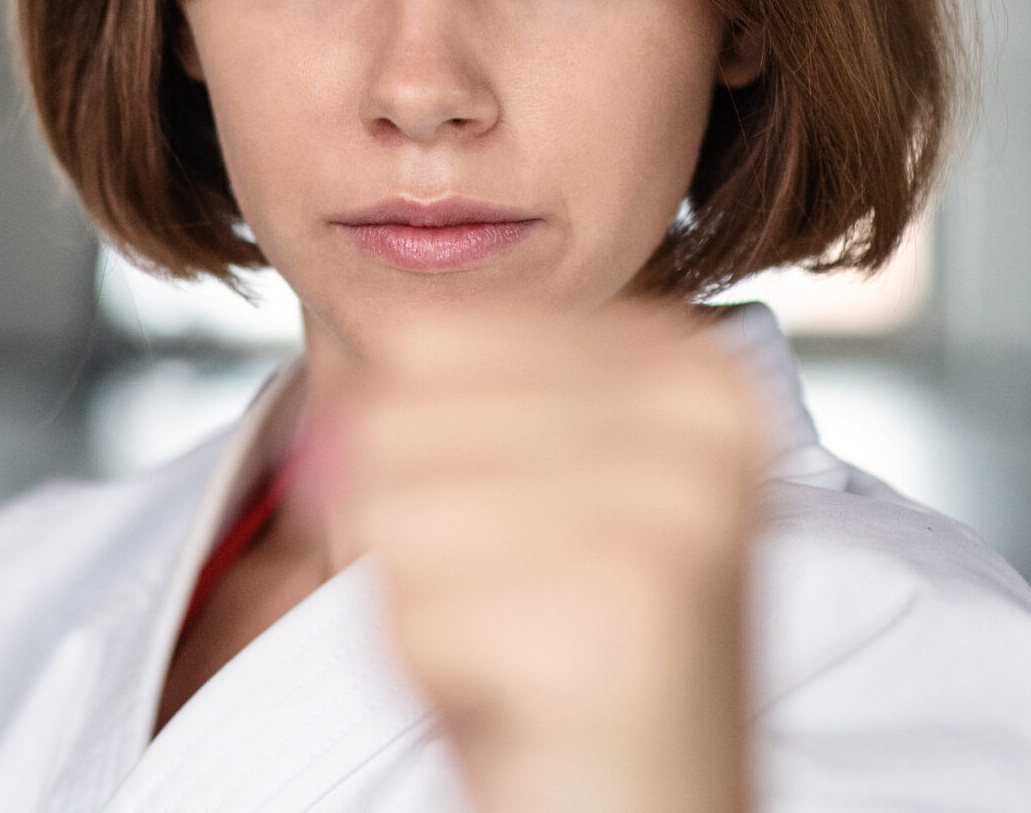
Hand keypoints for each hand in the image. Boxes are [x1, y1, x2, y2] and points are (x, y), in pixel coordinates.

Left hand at [333, 301, 760, 812]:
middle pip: (398, 416)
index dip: (422, 453)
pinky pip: (413, 609)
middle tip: (518, 604)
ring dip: (420, 604)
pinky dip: (434, 670)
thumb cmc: (575, 661)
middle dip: (415, 534)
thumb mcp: (528, 489)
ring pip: (394, 508)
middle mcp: (694, 418)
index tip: (523, 533)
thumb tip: (335, 385)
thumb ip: (441, 400)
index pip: (427, 337)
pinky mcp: (617, 609)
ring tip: (518, 645)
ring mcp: (664, 508)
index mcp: (684, 363)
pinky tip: (520, 694)